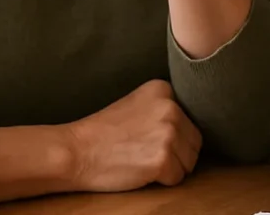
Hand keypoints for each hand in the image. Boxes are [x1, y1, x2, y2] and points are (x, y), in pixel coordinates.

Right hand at [64, 79, 202, 191]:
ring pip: (190, 161)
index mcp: (164, 89)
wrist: (75, 151)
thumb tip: (191, 124)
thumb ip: (164, 108)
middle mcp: (171, 107)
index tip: (149, 136)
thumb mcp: (137, 104)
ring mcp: (168, 133)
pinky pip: (178, 178)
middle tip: (146, 153)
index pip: (190, 118)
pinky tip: (141, 171)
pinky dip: (163, 181)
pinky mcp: (162, 158)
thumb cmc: (103, 132)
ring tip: (143, 161)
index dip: (175, 134)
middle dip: (177, 153)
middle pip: (195, 141)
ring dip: (172, 167)